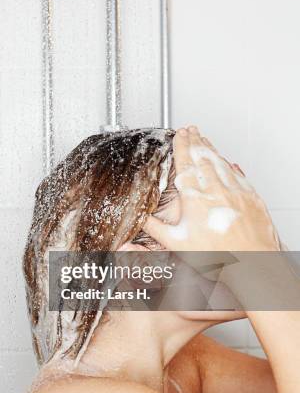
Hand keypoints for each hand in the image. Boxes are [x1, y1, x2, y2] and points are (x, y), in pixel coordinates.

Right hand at [143, 126, 279, 251]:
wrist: (252, 263)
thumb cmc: (217, 256)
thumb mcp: (176, 242)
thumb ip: (155, 228)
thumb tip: (139, 219)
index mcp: (195, 197)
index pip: (186, 163)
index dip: (182, 146)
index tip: (179, 134)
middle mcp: (216, 190)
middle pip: (203, 157)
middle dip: (195, 141)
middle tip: (191, 129)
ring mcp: (235, 191)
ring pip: (220, 162)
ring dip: (211, 149)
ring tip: (204, 139)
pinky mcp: (251, 197)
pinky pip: (238, 173)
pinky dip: (229, 164)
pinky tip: (228, 161)